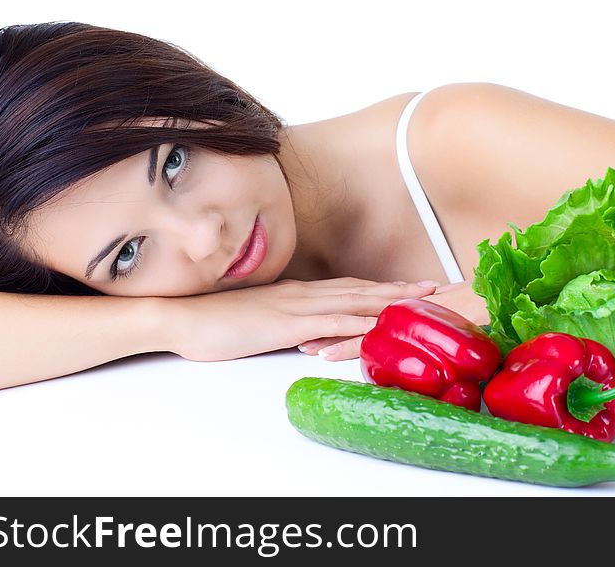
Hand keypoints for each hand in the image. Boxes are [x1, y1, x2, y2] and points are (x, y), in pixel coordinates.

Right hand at [160, 278, 438, 361]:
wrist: (181, 317)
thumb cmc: (214, 320)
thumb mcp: (259, 318)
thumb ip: (284, 319)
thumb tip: (304, 328)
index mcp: (297, 292)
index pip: (348, 288)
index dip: (380, 286)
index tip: (408, 286)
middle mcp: (303, 294)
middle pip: (361, 289)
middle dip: (398, 288)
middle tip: (433, 286)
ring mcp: (297, 306)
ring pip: (354, 301)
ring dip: (390, 300)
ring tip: (422, 301)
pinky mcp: (287, 323)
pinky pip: (330, 322)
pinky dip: (359, 322)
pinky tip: (380, 324)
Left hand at [304, 279, 489, 361]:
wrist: (494, 298)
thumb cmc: (477, 306)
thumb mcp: (449, 317)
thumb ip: (434, 323)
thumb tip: (433, 335)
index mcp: (404, 302)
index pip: (365, 307)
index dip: (340, 314)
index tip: (318, 322)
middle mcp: (397, 305)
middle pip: (352, 313)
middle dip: (324, 324)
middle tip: (296, 332)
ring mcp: (398, 315)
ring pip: (355, 325)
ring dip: (327, 336)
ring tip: (302, 347)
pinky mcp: (405, 327)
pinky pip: (372, 337)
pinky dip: (347, 346)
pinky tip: (327, 355)